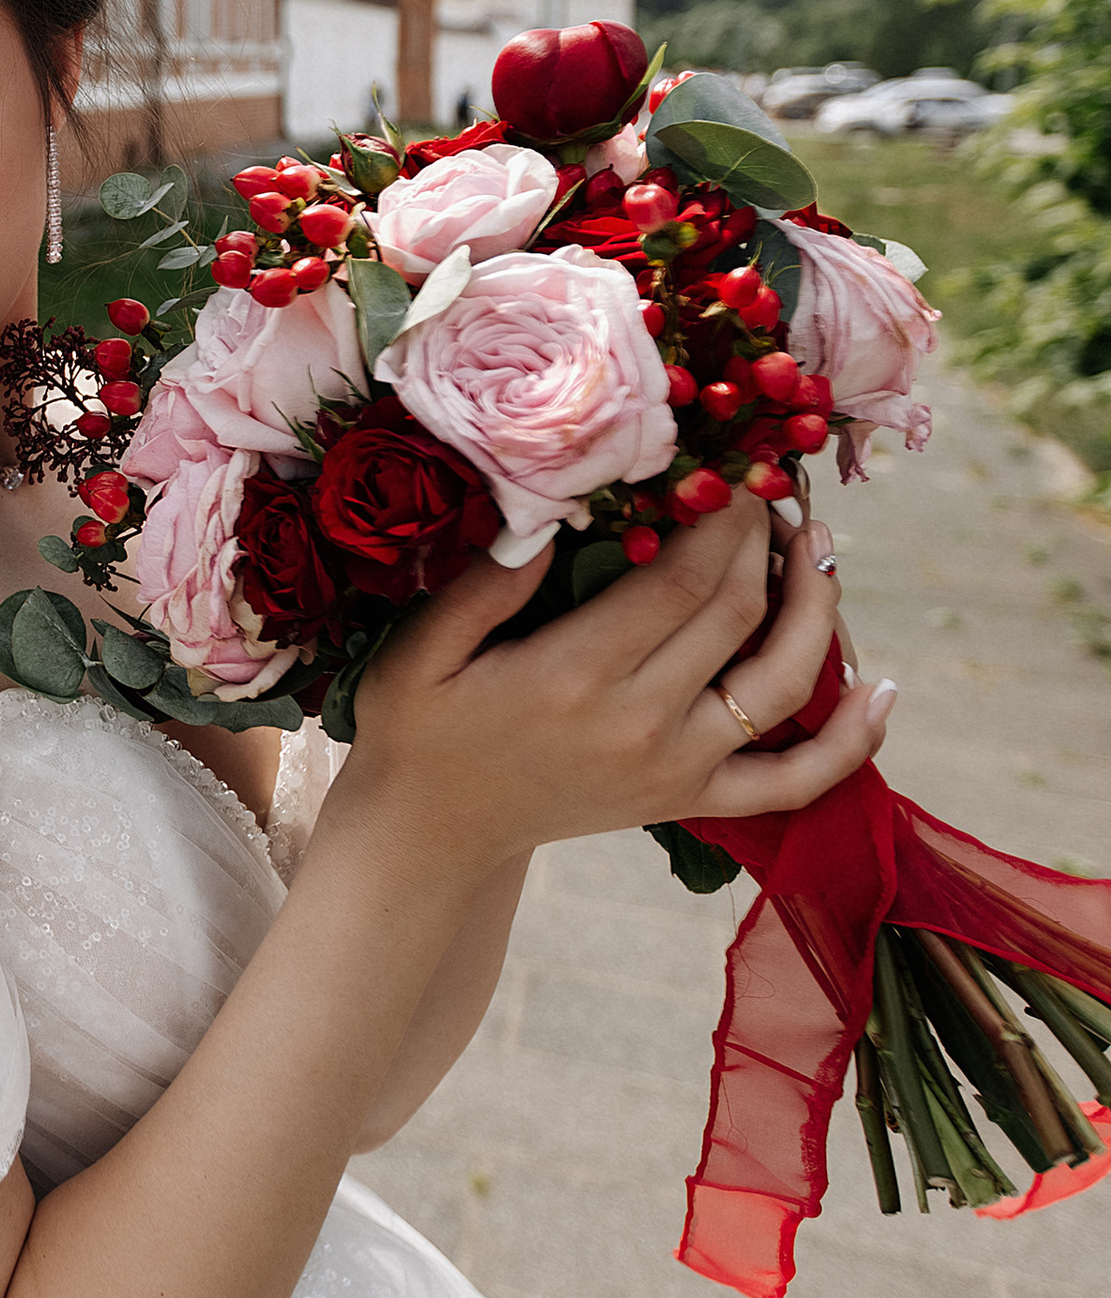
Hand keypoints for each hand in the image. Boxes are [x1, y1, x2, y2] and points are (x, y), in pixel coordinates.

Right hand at [343, 495, 889, 873]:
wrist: (429, 836)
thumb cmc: (415, 729)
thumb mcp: (419, 650)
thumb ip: (482, 585)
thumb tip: (551, 514)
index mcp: (576, 676)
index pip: (685, 579)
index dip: (722, 514)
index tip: (730, 460)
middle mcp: (643, 725)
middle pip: (741, 614)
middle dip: (766, 537)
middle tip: (764, 483)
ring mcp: (678, 769)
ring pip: (786, 682)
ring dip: (818, 608)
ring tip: (818, 546)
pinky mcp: (692, 801)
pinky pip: (794, 780)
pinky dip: (851, 744)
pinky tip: (882, 692)